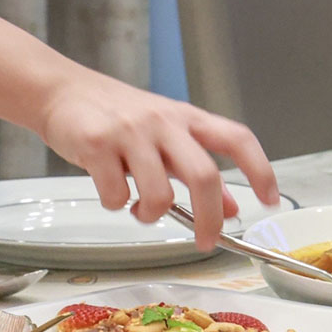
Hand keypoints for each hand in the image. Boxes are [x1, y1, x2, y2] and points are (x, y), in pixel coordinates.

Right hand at [35, 72, 278, 250]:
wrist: (62, 90)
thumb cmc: (120, 117)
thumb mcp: (168, 139)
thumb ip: (199, 172)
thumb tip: (233, 209)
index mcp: (189, 119)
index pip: (237, 140)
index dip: (260, 170)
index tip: (270, 200)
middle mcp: (165, 123)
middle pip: (204, 176)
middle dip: (210, 218)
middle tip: (205, 241)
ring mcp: (131, 133)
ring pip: (159, 194)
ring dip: (152, 215)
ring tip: (141, 210)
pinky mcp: (97, 144)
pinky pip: (116, 195)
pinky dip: (116, 205)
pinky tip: (112, 193)